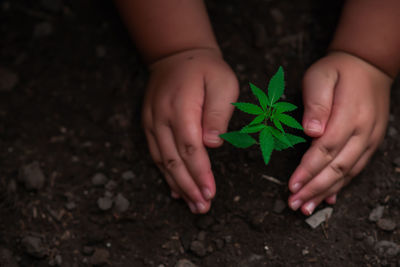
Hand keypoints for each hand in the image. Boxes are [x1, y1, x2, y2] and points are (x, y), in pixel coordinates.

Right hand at [142, 48, 238, 212]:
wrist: (176, 55)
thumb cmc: (205, 69)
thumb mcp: (222, 82)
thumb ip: (218, 112)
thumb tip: (212, 143)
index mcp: (181, 107)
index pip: (190, 148)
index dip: (200, 173)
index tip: (210, 192)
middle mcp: (161, 118)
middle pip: (173, 160)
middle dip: (189, 186)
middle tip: (202, 207)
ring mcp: (152, 122)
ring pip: (162, 161)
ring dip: (177, 186)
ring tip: (193, 205)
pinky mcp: (149, 125)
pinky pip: (155, 154)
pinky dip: (165, 174)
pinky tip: (176, 190)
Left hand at [288, 52, 391, 214]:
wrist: (368, 66)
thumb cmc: (338, 71)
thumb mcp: (321, 77)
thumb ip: (316, 103)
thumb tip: (311, 131)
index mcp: (350, 115)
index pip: (326, 149)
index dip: (308, 169)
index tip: (292, 185)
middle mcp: (363, 132)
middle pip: (337, 167)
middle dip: (314, 189)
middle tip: (294, 204)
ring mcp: (370, 140)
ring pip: (347, 174)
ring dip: (326, 193)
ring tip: (306, 208)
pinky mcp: (371, 144)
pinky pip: (356, 170)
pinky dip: (341, 187)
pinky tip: (328, 200)